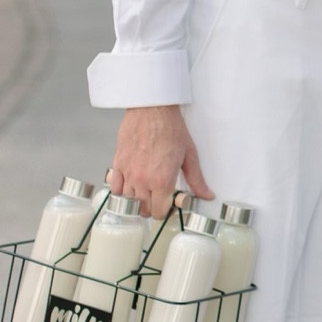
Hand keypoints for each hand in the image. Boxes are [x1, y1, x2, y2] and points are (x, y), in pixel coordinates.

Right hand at [109, 106, 212, 220]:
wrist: (152, 108)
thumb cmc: (171, 128)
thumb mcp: (189, 155)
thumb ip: (196, 180)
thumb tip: (206, 195)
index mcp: (162, 181)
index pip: (159, 213)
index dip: (164, 211)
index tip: (167, 204)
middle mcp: (142, 181)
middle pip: (143, 210)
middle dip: (151, 207)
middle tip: (158, 197)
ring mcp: (127, 173)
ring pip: (128, 202)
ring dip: (136, 201)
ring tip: (145, 192)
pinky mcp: (117, 164)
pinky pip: (114, 189)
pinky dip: (121, 191)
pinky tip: (129, 186)